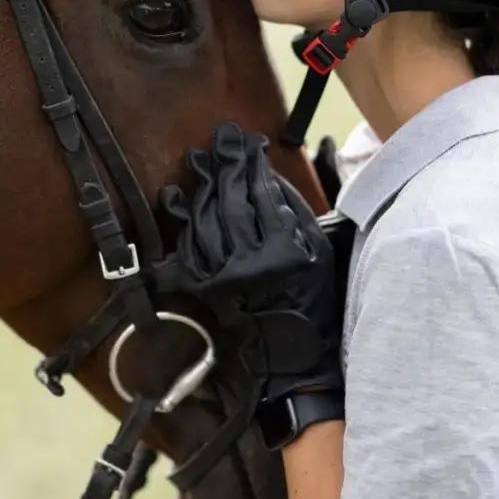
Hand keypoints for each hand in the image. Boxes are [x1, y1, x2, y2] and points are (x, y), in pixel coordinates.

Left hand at [159, 122, 343, 398]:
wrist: (295, 357)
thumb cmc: (316, 301)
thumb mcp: (321, 253)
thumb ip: (296, 214)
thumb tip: (266, 179)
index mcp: (287, 251)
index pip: (264, 194)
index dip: (253, 164)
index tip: (247, 142)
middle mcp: (253, 263)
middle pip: (231, 202)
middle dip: (224, 166)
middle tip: (217, 141)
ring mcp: (226, 278)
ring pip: (207, 221)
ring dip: (200, 188)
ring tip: (195, 161)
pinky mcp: (208, 291)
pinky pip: (191, 249)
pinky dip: (183, 223)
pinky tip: (176, 200)